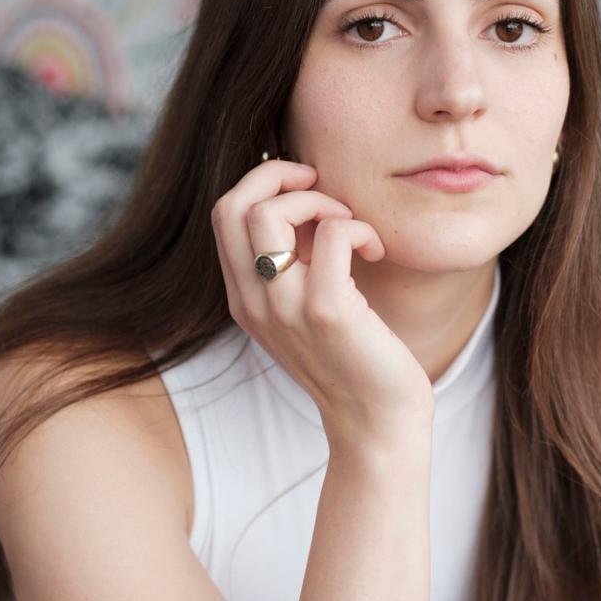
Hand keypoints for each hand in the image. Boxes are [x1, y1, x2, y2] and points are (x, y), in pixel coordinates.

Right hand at [210, 159, 433, 436]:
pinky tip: (375, 250)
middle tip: (324, 190)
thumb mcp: (306, 307)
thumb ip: (295, 260)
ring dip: (319, 200)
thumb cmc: (354, 358)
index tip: (306, 188)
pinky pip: (333, 233)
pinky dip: (358, 227)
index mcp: (244, 298)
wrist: (376, 424)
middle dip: (280, 176)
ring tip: (351, 225)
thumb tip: (306, 198)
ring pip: (270, 213)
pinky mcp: (328, 311)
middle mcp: (254, 303)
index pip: (224, 213)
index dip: (263, 183)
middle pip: (233, 205)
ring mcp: (286, 308)